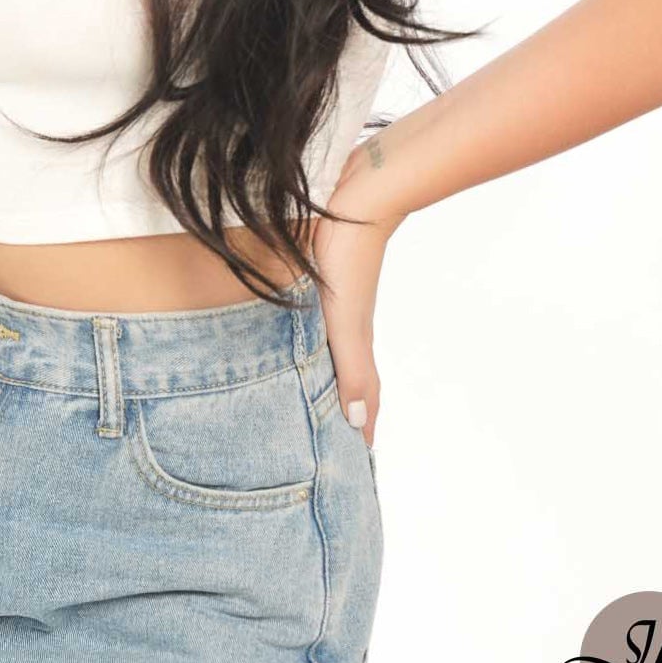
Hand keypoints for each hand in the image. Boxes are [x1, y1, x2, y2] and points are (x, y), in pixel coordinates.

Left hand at [312, 159, 405, 449]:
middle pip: (349, 381)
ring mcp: (336, 304)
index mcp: (354, 342)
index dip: (362, 433)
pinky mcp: (323, 280)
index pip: (364, 399)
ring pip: (332, 354)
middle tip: (331, 452)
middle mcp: (347, 327)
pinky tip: (297, 343)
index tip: (360, 468)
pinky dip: (312, 348)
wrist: (357, 194)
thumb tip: (358, 425)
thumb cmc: (347, 255)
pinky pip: (317, 327)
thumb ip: (351, 368)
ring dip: (327, 382)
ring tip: (312, 409)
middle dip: (344, 415)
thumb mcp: (344, 318)